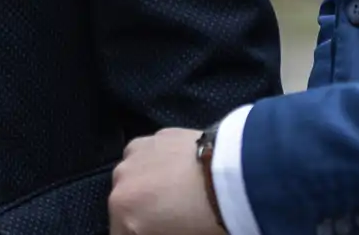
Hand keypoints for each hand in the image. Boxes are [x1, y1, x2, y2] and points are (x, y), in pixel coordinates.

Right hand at [109, 129, 224, 234]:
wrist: (238, 176)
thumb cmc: (208, 219)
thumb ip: (160, 230)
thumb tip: (162, 226)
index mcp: (123, 209)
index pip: (122, 233)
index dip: (143, 233)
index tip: (162, 230)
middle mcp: (121, 177)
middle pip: (126, 204)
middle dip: (143, 215)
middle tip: (173, 221)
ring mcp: (137, 152)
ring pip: (135, 176)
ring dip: (148, 188)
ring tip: (178, 196)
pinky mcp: (157, 134)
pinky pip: (150, 157)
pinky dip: (160, 167)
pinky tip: (184, 174)